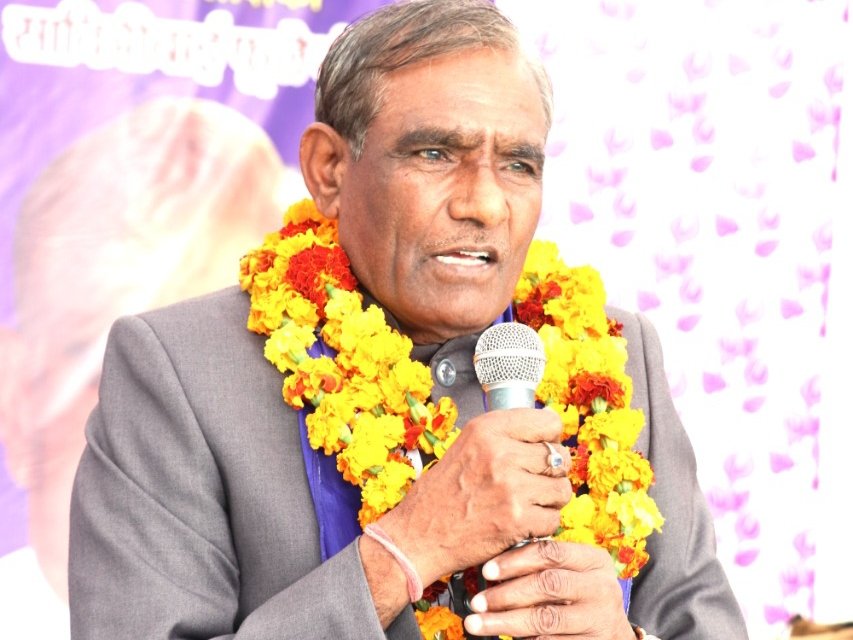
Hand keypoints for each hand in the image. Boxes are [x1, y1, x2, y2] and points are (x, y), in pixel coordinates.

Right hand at [377, 407, 571, 585]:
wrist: (419, 535)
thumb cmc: (441, 493)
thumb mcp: (466, 445)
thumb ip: (505, 436)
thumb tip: (548, 434)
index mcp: (487, 429)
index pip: (548, 422)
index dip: (550, 437)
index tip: (542, 448)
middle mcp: (500, 453)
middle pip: (559, 456)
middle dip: (552, 472)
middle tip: (533, 482)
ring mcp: (511, 488)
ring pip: (562, 489)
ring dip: (549, 500)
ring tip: (526, 503)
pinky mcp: (517, 520)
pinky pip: (553, 519)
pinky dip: (541, 525)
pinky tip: (520, 522)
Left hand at [463, 540, 635, 638]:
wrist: (611, 633)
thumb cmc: (580, 595)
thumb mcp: (572, 573)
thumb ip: (542, 566)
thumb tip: (493, 569)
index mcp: (595, 561)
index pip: (551, 552)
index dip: (515, 560)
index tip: (486, 571)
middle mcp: (602, 588)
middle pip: (548, 584)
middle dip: (507, 594)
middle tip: (477, 602)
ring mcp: (600, 619)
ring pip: (546, 619)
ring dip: (506, 622)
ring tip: (477, 624)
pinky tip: (504, 638)